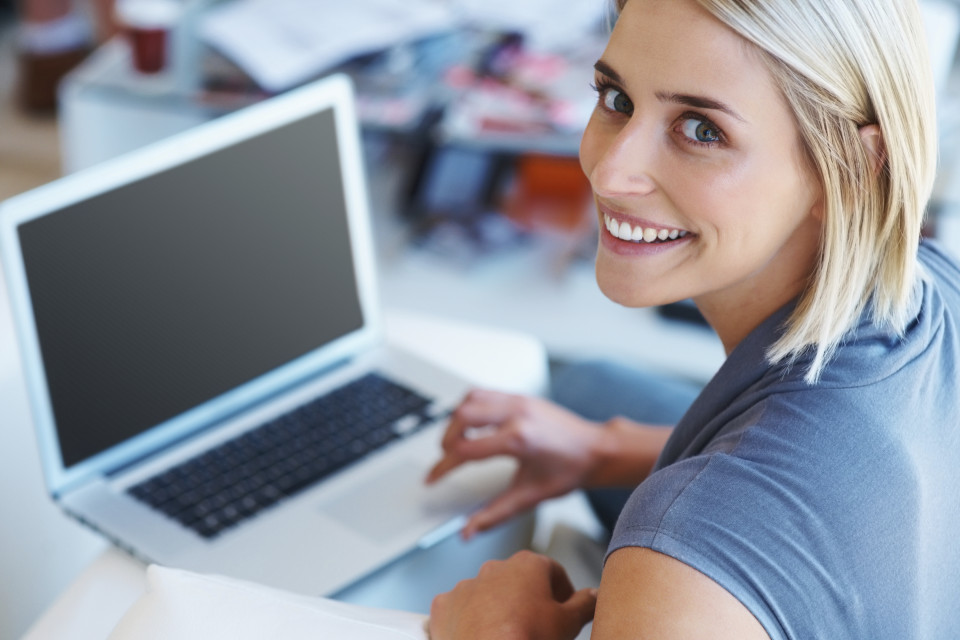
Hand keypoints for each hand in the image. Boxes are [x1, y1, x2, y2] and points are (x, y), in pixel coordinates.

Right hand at [426, 389, 602, 538]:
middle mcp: (516, 414)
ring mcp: (518, 401)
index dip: (442, 468)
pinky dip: (470, 407)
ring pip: (469, 399)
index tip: (432, 478)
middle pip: (461, 417)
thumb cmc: (569, 471)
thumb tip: (468, 530)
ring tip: (456, 442)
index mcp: (518, 439)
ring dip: (455, 420)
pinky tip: (471, 426)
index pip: (465, 451)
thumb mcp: (530, 497)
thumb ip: (494, 514)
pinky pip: (484, 393)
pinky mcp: (520, 396)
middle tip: (444, 460)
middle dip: (445, 440)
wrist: (596, 450)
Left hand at [428, 550, 596, 639]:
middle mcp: (495, 568)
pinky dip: (470, 620)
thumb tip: (594, 595)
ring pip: (488, 594)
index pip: (553, 572)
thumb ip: (585, 604)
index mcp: (527, 565)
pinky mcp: (444, 606)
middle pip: (518, 581)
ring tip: (508, 635)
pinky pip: (461, 609)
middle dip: (528, 600)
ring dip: (498, 609)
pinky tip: (481, 637)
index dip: (562, 593)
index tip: (565, 610)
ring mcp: (466, 585)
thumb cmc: (525, 639)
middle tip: (538, 627)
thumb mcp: (568, 623)